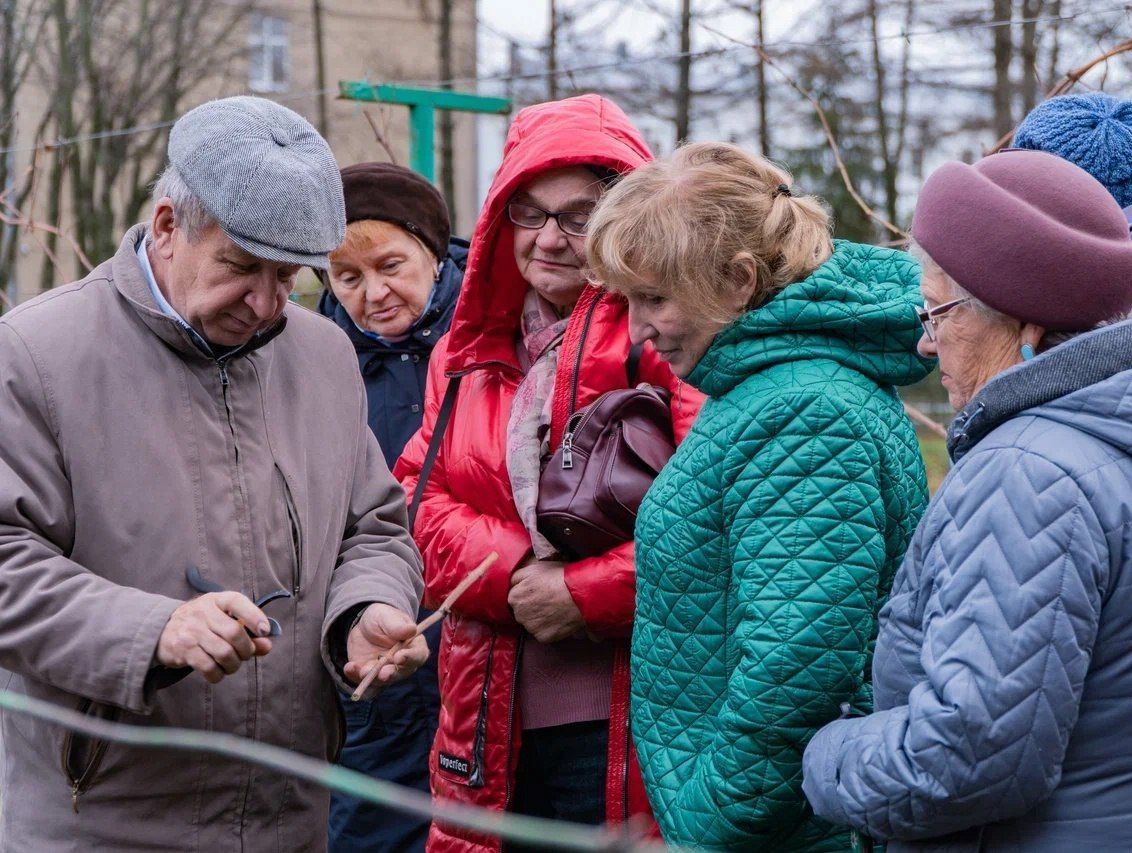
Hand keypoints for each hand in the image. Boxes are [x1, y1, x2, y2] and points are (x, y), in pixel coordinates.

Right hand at [156, 592, 272, 683]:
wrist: (161, 631)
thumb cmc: (201, 624)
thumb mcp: (222, 619)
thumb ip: (247, 632)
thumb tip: (267, 646)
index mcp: (215, 600)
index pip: (237, 602)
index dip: (254, 616)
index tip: (264, 631)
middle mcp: (202, 612)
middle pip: (235, 633)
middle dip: (246, 649)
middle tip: (245, 655)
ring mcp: (191, 630)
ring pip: (224, 653)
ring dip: (234, 664)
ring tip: (231, 665)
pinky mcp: (183, 650)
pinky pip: (209, 667)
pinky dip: (218, 675)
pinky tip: (217, 672)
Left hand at [344, 604, 429, 693]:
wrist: (364, 626)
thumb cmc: (384, 619)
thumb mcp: (388, 617)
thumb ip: (398, 625)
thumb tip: (411, 629)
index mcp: (414, 646)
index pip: (418, 655)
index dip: (410, 658)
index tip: (399, 657)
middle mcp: (403, 664)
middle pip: (401, 673)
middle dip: (391, 674)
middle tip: (383, 674)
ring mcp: (386, 672)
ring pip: (382, 681)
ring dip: (373, 678)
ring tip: (363, 671)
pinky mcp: (370, 676)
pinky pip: (364, 682)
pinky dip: (355, 676)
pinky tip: (350, 667)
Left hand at [508, 562, 584, 642]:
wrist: (576, 594)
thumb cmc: (556, 578)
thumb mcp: (532, 569)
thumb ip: (515, 578)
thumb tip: (510, 585)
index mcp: (514, 597)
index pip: (515, 599)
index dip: (527, 595)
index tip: (538, 592)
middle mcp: (518, 615)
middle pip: (522, 613)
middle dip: (532, 608)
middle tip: (547, 600)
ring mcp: (530, 628)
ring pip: (532, 624)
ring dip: (540, 619)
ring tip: (555, 609)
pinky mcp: (542, 637)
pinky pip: (543, 634)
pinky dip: (549, 628)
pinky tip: (558, 618)